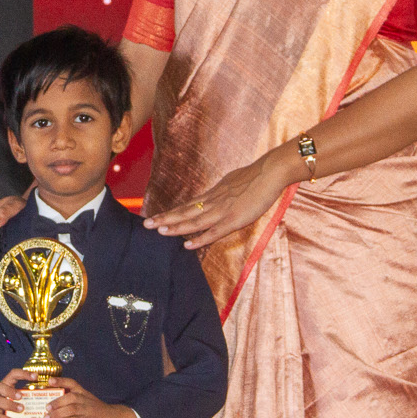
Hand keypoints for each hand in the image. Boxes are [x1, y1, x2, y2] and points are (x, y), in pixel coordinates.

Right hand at [0, 367, 36, 417]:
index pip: (12, 375)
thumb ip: (23, 398)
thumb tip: (45, 400)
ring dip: (11, 405)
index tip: (36, 376)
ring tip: (21, 409)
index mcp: (5, 387)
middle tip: (21, 396)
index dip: (23, 373)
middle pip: (0, 386)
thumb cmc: (0, 407)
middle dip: (11, 390)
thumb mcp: (9, 399)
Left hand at [45, 376, 139, 417]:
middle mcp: (85, 399)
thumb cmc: (98, 411)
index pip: (71, 383)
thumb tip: (53, 409)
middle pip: (70, 397)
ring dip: (57, 413)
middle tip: (45, 408)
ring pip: (71, 409)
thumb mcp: (86, 403)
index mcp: (83, 393)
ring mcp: (88, 410)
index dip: (60, 381)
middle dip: (56, 402)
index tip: (49, 380)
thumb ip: (72, 404)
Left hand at [144, 152, 291, 250]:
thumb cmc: (256, 177)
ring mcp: (222, 210)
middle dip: (165, 218)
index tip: (156, 216)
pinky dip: (200, 239)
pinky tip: (187, 245)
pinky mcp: (234, 219)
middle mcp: (213, 202)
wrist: (270, 172)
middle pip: (184, 211)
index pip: (188, 205)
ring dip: (176, 227)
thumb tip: (217, 196)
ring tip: (159, 231)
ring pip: (194, 221)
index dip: (171, 212)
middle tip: (146, 224)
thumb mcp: (232, 183)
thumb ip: (223, 192)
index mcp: (213, 194)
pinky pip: (214, 231)